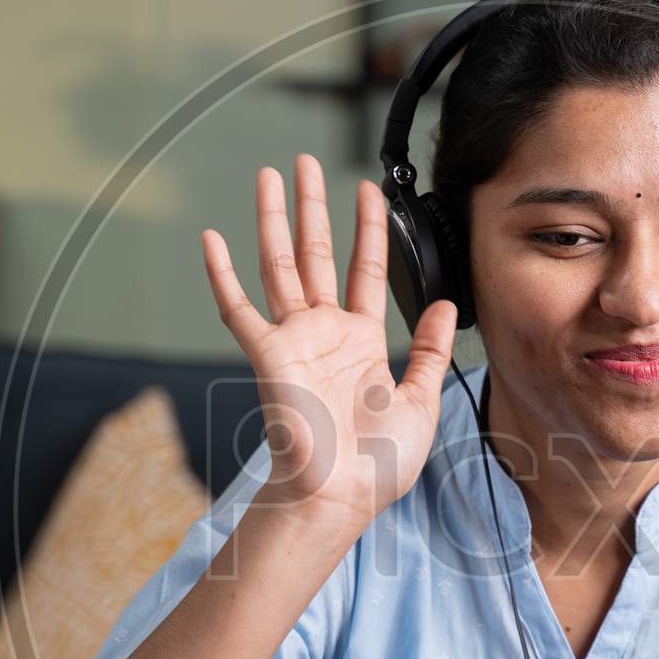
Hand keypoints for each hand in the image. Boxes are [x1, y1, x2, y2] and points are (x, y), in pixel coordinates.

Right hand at [201, 153, 457, 529]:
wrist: (342, 497)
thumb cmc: (379, 464)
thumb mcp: (422, 401)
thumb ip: (432, 351)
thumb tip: (447, 305)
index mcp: (362, 344)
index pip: (366, 271)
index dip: (369, 230)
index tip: (370, 192)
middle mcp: (325, 334)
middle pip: (317, 255)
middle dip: (312, 206)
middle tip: (304, 161)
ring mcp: (293, 341)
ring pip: (279, 266)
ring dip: (273, 220)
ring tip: (268, 175)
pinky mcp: (267, 355)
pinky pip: (238, 308)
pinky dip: (222, 274)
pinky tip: (211, 238)